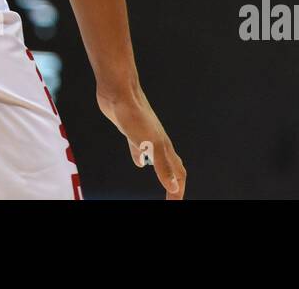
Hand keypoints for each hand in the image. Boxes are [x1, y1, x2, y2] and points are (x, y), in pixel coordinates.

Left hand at [97, 82, 185, 198]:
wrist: (119, 93)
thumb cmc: (135, 115)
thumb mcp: (150, 145)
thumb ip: (162, 166)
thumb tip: (173, 187)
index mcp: (165, 148)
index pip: (178, 175)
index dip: (178, 192)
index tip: (174, 205)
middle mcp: (158, 143)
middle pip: (172, 168)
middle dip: (175, 185)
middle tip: (173, 199)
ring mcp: (145, 137)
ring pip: (158, 159)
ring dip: (161, 172)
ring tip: (162, 183)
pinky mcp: (132, 132)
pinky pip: (141, 150)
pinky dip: (142, 159)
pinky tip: (138, 162)